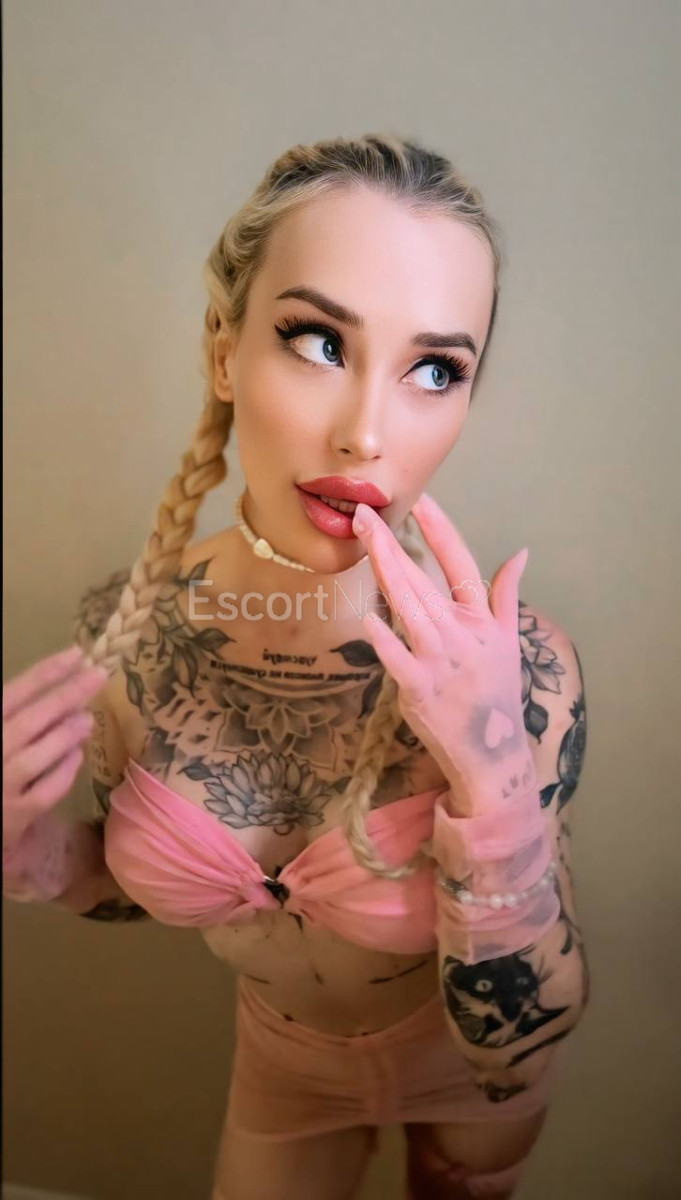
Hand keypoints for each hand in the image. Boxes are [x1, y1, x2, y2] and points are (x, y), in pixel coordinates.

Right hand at [3, 645, 107, 853]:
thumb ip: (15, 712)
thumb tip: (65, 695)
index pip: (13, 694)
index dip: (46, 673)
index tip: (77, 654)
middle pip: (31, 720)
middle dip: (68, 695)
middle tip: (99, 675)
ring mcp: (2, 786)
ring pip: (39, 756)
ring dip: (68, 733)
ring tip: (88, 719)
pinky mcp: (15, 816)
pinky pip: (47, 791)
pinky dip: (65, 771)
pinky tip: (76, 756)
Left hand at [352, 492, 533, 811]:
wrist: (492, 752)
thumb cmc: (495, 692)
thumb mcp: (509, 640)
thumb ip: (505, 594)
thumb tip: (520, 552)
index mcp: (481, 620)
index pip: (461, 565)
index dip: (441, 531)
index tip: (422, 501)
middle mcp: (461, 634)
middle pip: (422, 580)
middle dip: (392, 544)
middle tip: (365, 514)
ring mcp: (440, 661)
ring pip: (408, 607)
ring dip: (385, 572)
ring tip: (363, 542)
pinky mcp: (419, 690)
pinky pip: (398, 659)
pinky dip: (385, 639)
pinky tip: (368, 617)